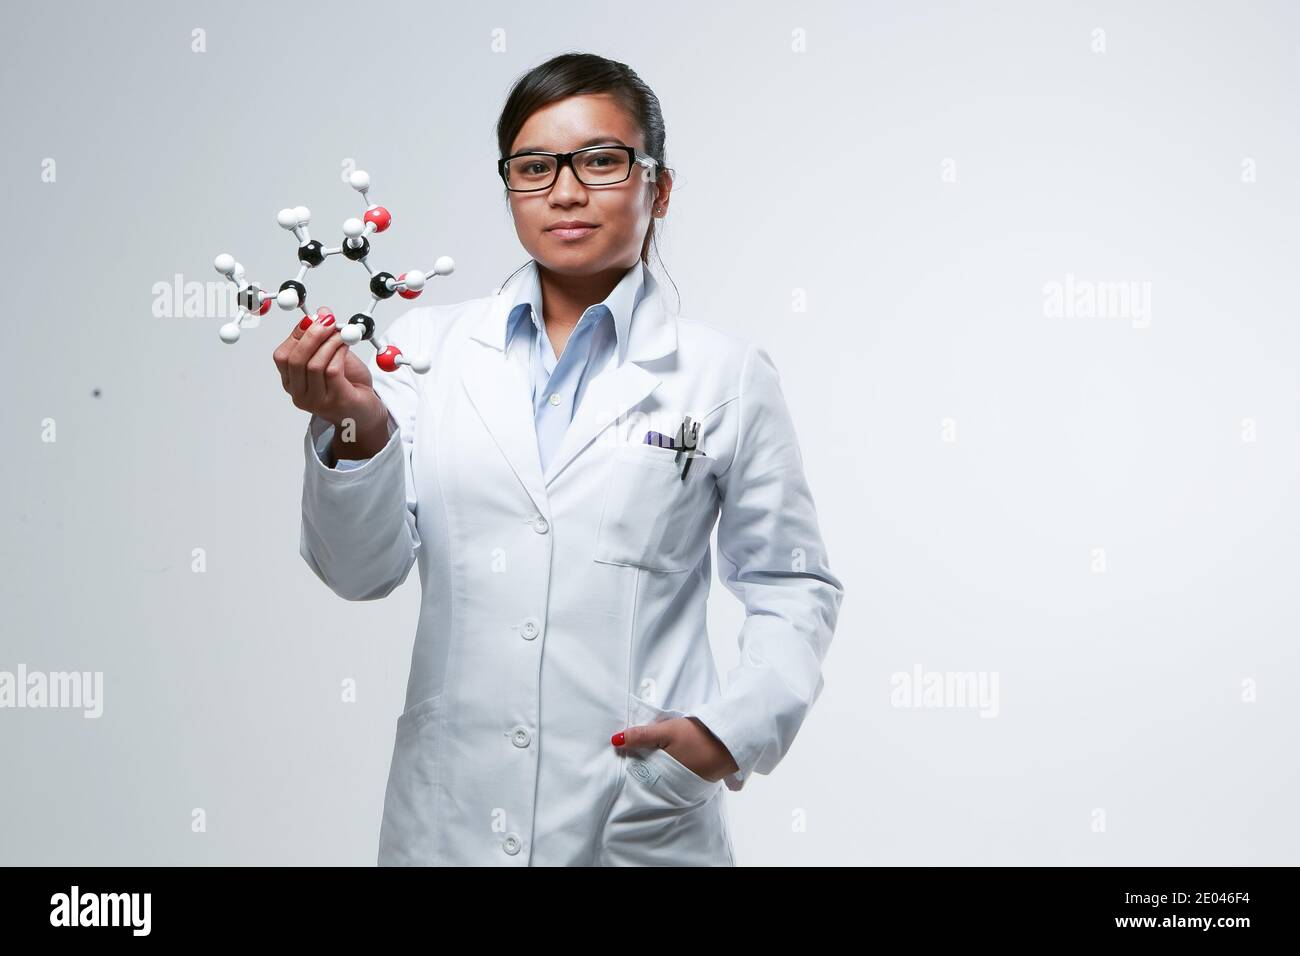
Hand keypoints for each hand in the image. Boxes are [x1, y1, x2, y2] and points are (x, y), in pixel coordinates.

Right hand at [273, 310, 388, 455]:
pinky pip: (332, 371)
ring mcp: (316, 402)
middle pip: (296, 360)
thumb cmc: (349, 386)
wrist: (367, 413)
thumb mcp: (333, 358)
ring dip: (330, 343)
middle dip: (312, 335)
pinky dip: (339, 353)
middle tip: (327, 321)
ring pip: (314, 364)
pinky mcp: (335, 402)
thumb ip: (325, 339)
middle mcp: (299, 394)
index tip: (314, 317)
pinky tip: (346, 346)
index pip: (283, 355)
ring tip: (343, 334)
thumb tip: (322, 313)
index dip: (297, 333)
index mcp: (292, 382)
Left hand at [610, 717, 739, 782]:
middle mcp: (669, 785)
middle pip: (648, 778)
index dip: (630, 762)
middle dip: (641, 768)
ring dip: (655, 769)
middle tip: (635, 753)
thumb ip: (641, 736)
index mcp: (660, 775)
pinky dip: (669, 771)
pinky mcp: (693, 782)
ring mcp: (682, 785)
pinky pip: (674, 778)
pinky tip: (670, 760)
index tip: (622, 752)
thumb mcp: (666, 731)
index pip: (637, 773)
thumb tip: (614, 741)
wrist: (729, 742)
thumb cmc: (696, 736)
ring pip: (661, 778)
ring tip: (653, 756)